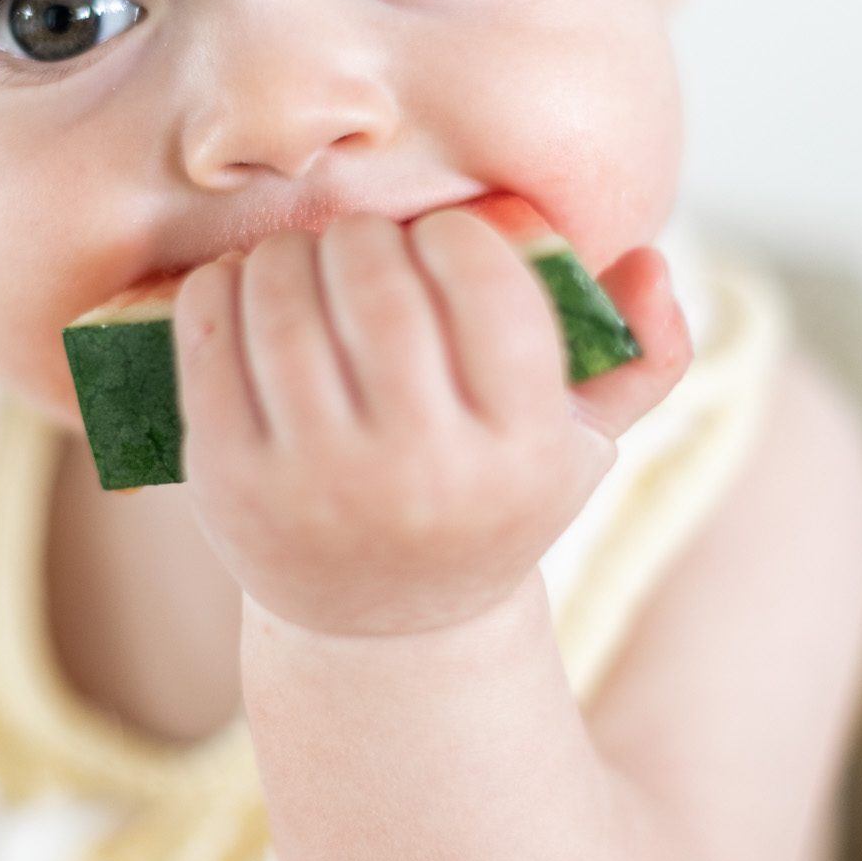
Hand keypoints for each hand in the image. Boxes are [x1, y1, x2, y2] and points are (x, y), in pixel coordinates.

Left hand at [173, 205, 691, 636]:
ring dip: (292, 251)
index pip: (489, 289)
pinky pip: (211, 334)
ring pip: (286, 297)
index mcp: (519, 453)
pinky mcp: (228, 481)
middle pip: (378, 284)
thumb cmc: (490, 500)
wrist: (383, 624)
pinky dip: (223, 285)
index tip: (443, 239)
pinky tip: (249, 285)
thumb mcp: (584, 445)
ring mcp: (314, 480)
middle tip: (366, 245)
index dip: (459, 237)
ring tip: (310, 260)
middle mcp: (418, 473)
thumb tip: (651, 263)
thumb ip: (646, 353)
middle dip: (368, 237)